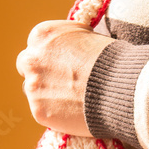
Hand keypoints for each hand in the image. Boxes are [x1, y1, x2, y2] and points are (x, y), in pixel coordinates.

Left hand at [16, 20, 113, 135]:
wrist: (121, 88)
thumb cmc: (112, 60)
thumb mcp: (89, 36)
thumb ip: (70, 41)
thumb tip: (69, 48)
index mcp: (43, 35)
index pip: (36, 45)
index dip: (51, 55)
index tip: (62, 64)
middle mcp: (32, 58)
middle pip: (27, 66)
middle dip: (41, 73)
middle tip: (62, 83)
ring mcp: (33, 86)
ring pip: (34, 92)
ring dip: (48, 94)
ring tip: (74, 100)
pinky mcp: (39, 111)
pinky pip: (43, 112)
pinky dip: (56, 113)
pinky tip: (75, 112)